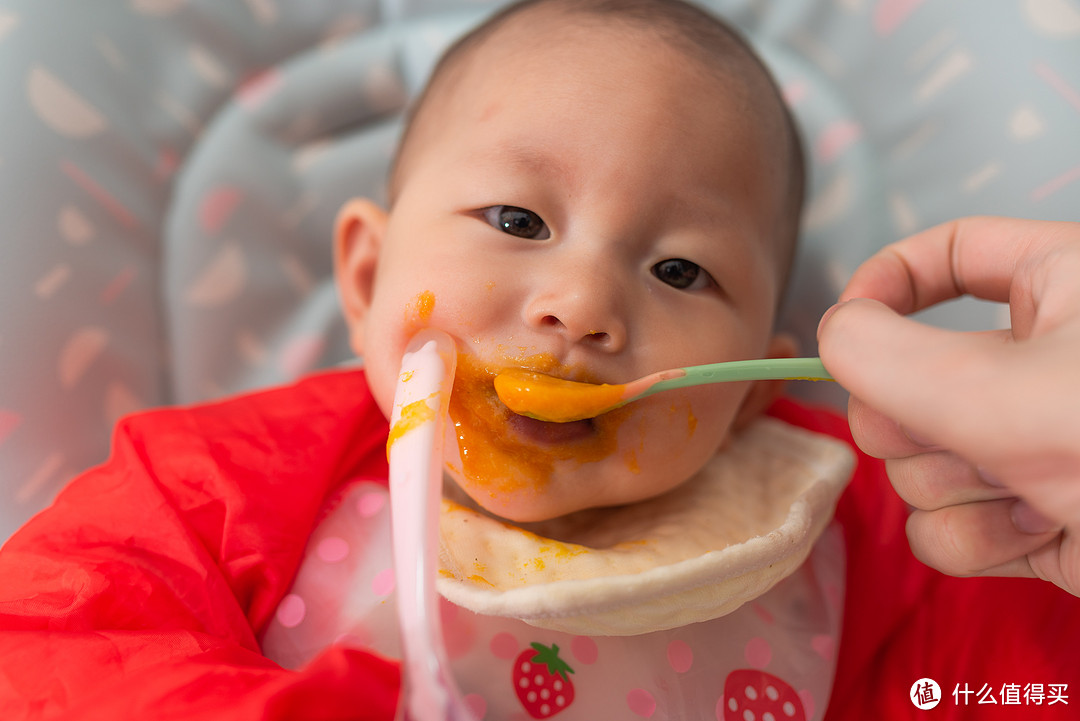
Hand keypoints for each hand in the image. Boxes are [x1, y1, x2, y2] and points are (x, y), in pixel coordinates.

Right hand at [816, 216, 1079, 596]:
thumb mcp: (1008, 392)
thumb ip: (888, 356)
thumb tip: (831, 338)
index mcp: (1058, 285)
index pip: (944, 255)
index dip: (880, 285)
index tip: (842, 333)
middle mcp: (1036, 361)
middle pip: (906, 375)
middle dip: (920, 421)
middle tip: (968, 434)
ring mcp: (1029, 446)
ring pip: (917, 458)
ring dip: (956, 486)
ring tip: (1031, 492)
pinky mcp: (1029, 518)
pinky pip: (943, 523)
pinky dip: (975, 538)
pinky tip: (1034, 534)